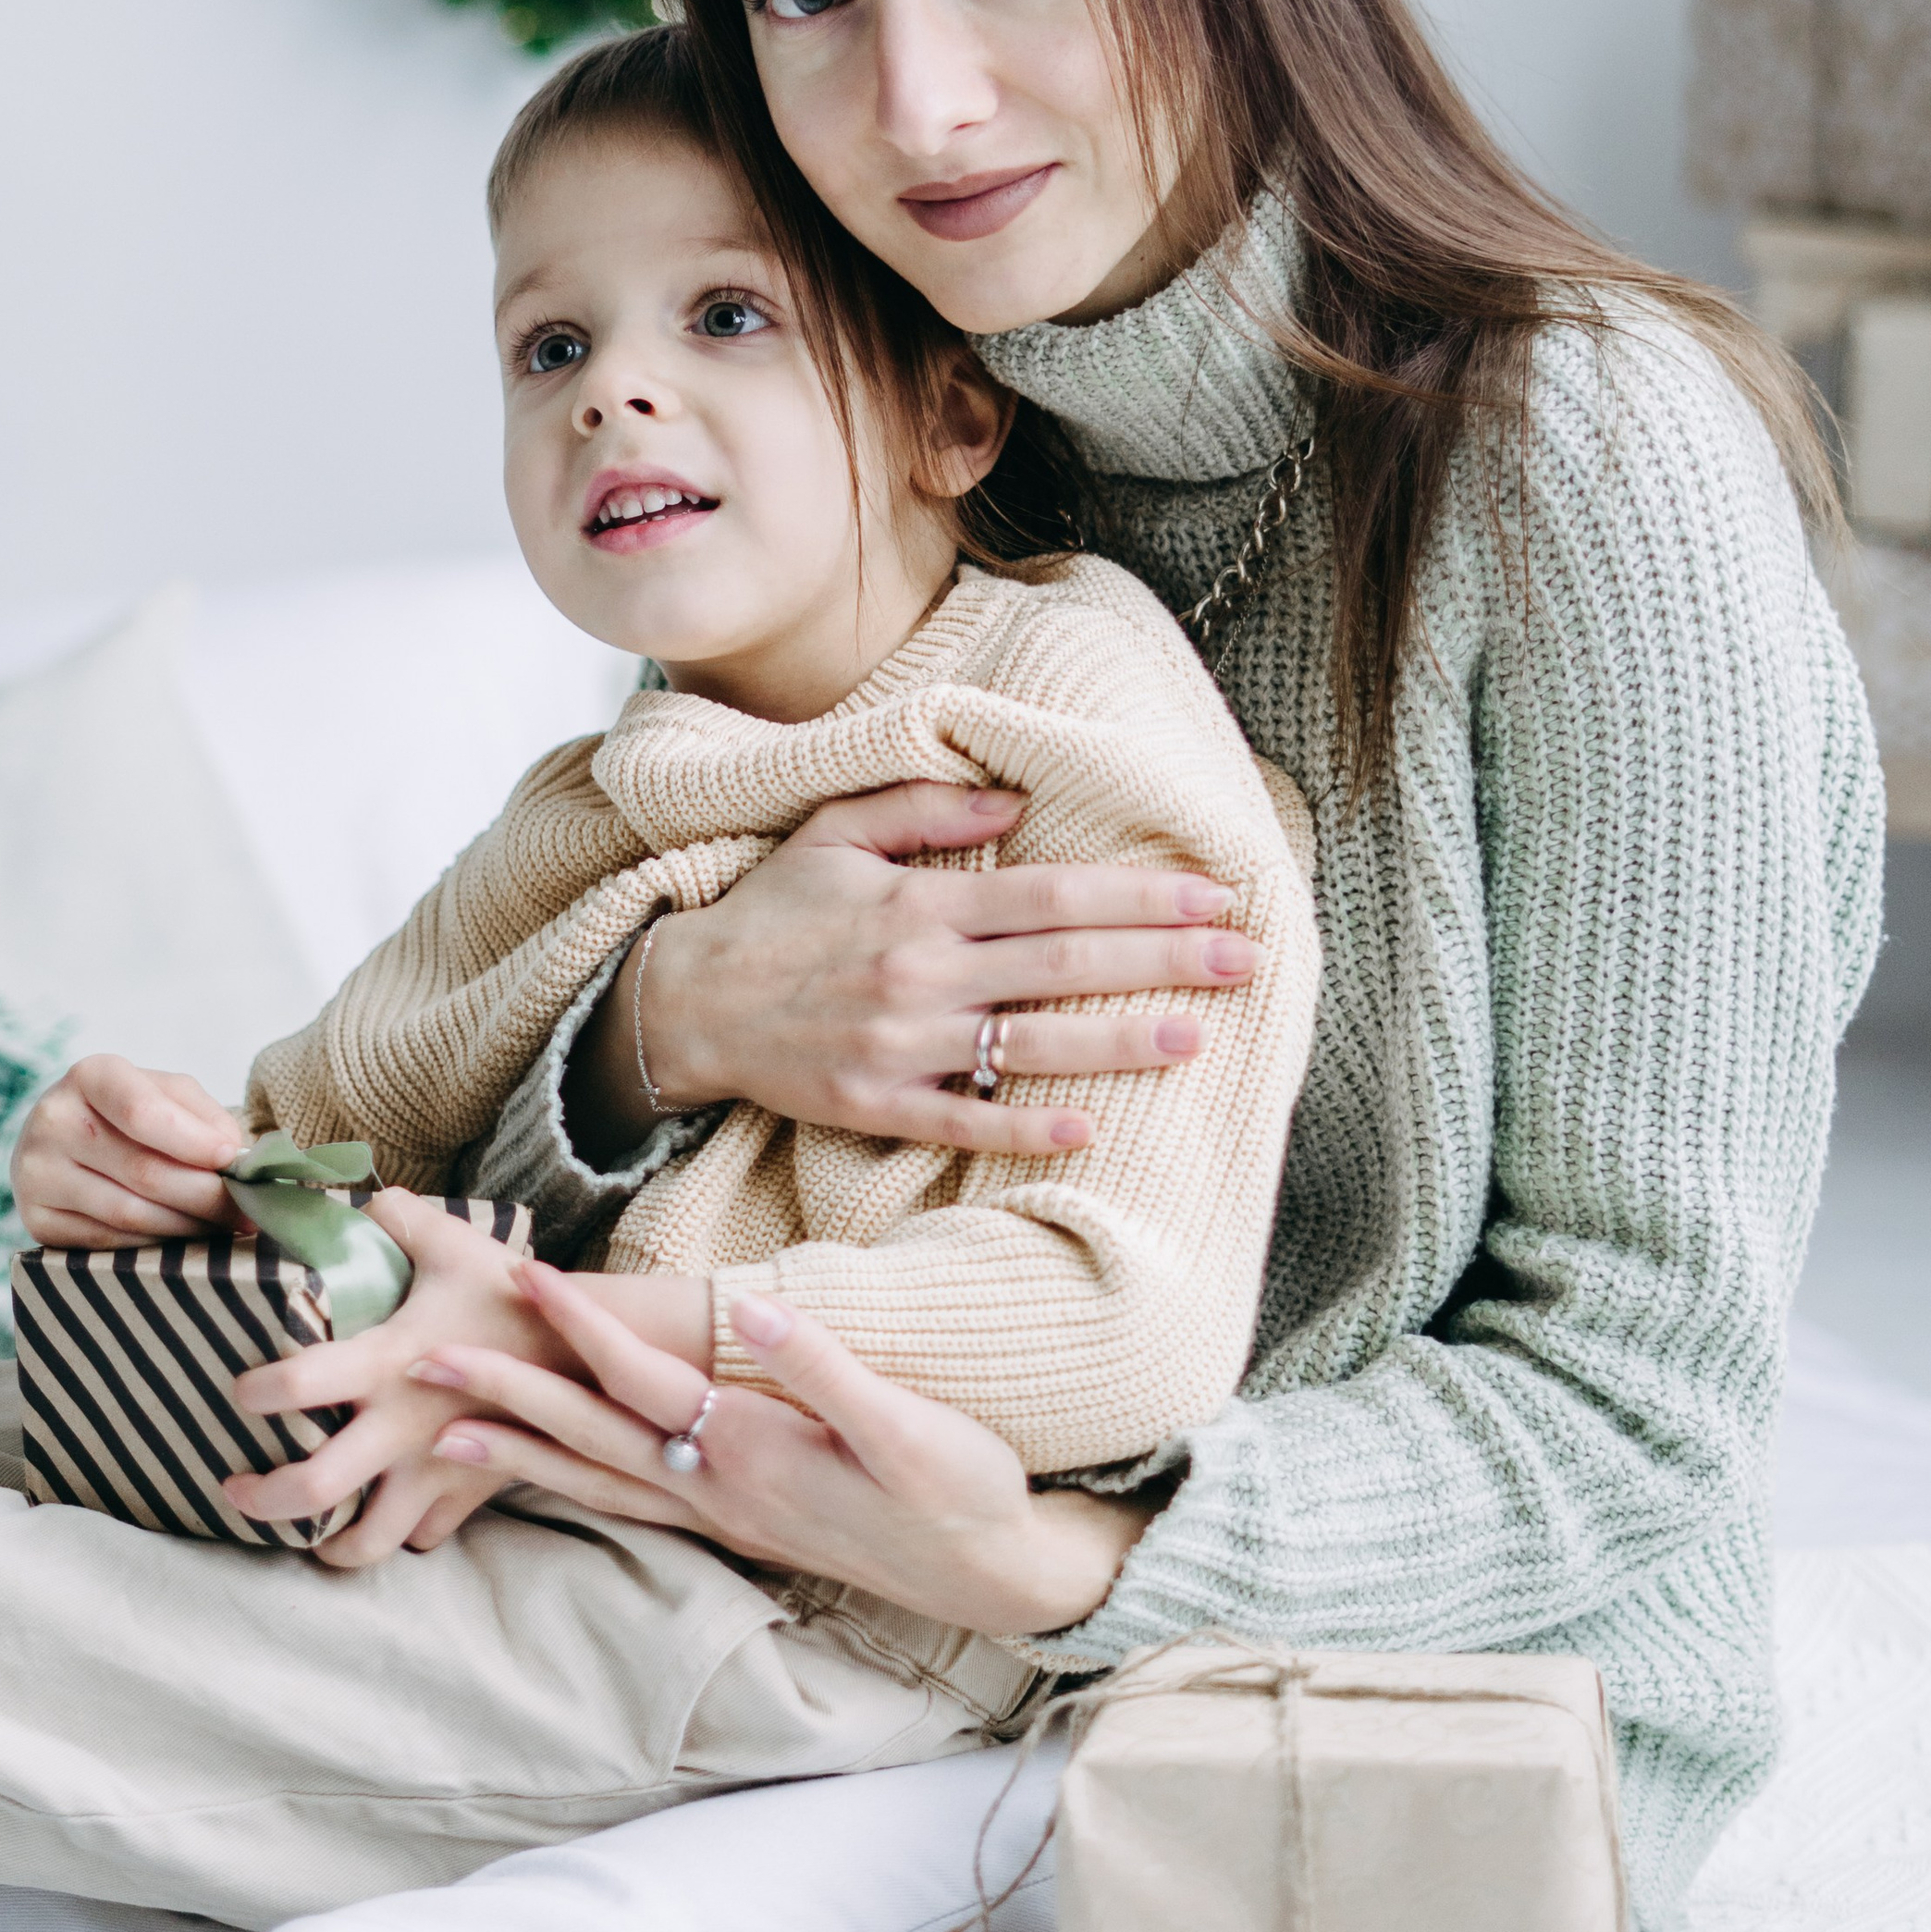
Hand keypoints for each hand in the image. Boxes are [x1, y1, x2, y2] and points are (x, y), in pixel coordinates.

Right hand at [12, 1053, 243, 1244]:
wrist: (63, 1140)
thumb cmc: (128, 1112)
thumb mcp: (167, 1093)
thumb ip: (203, 1116)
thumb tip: (233, 1156)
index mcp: (90, 1076)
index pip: (142, 1112)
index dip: (193, 1140)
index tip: (232, 1159)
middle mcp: (53, 1121)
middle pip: (143, 1171)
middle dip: (205, 1195)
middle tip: (246, 1209)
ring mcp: (36, 1174)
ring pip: (129, 1214)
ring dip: (187, 1226)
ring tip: (224, 1227)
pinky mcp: (36, 1220)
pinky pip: (109, 1243)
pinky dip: (155, 1244)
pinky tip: (183, 1239)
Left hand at [219, 1193, 569, 1566]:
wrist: (594, 1352)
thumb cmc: (514, 1294)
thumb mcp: (451, 1241)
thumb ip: (392, 1217)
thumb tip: (345, 1200)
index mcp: (388, 1361)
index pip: (297, 1384)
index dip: (255, 1391)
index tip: (240, 1391)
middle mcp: (401, 1428)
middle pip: (313, 1491)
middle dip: (261, 1499)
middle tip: (235, 1489)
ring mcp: (436, 1470)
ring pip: (367, 1543)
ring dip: (327, 1544)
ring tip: (307, 1532)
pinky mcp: (469, 1493)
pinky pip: (422, 1537)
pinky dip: (395, 1532)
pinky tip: (380, 1513)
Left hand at [414, 1264, 1156, 1642]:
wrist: (991, 1573)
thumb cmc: (957, 1489)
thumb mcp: (908, 1426)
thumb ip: (827, 1368)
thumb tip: (755, 1311)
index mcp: (755, 1449)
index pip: (644, 1377)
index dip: (581, 1325)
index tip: (523, 1278)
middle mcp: (720, 1489)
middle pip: (592, 1436)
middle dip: (509, 1395)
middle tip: (428, 1361)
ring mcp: (722, 1515)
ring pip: (596, 1479)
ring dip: (520, 1452)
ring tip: (445, 1433)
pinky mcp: (734, 1526)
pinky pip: (627, 1503)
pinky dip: (570, 1483)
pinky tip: (545, 1472)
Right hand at [571, 781, 1258, 1160]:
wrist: (685, 1002)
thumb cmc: (771, 911)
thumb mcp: (835, 832)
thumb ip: (923, 807)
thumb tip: (1015, 803)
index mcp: (919, 902)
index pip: (1052, 894)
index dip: (1138, 893)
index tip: (1211, 893)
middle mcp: (921, 973)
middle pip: (1064, 963)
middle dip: (1162, 958)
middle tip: (1245, 957)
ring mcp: (902, 1045)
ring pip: (1031, 1045)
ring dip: (1119, 1041)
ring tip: (1195, 1034)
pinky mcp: (877, 1105)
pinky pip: (965, 1123)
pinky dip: (1026, 1128)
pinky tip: (1089, 1129)